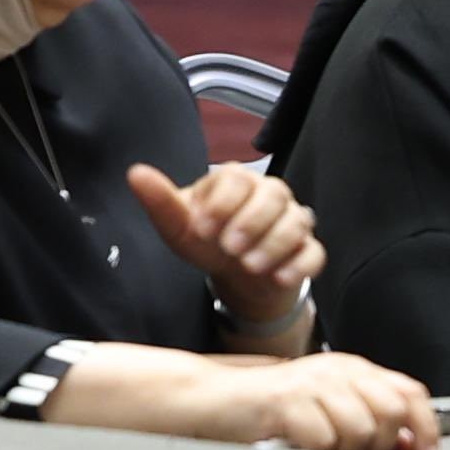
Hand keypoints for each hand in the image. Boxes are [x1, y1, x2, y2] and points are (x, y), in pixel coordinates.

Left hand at [127, 162, 321, 330]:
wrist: (234, 272)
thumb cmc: (207, 239)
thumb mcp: (178, 225)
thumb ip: (160, 200)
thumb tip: (136, 173)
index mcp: (237, 182)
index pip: (237, 179)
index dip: (222, 203)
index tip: (203, 228)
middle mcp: (270, 195)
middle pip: (274, 195)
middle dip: (251, 222)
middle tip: (229, 247)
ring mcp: (292, 221)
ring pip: (296, 223)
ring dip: (273, 245)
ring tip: (250, 266)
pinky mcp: (306, 249)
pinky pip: (313, 252)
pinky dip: (300, 265)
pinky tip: (279, 277)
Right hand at [211, 352, 444, 449]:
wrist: (215, 401)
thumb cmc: (273, 413)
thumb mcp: (328, 409)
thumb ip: (369, 421)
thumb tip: (414, 449)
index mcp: (354, 369)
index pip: (410, 392)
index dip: (427, 427)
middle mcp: (339, 370)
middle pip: (392, 412)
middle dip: (382, 445)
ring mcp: (313, 384)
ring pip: (361, 430)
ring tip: (319, 449)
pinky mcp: (287, 402)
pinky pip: (323, 441)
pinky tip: (297, 447)